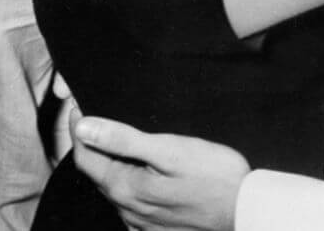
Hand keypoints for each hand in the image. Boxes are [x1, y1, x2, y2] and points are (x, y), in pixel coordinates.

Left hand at [73, 118, 248, 230]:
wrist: (244, 209)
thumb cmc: (212, 174)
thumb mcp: (168, 149)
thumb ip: (123, 139)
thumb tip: (84, 128)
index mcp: (124, 187)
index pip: (85, 157)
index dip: (79, 129)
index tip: (79, 105)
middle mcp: (126, 209)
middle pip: (97, 173)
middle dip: (91, 144)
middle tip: (93, 115)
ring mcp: (140, 222)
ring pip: (113, 188)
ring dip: (108, 163)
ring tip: (114, 138)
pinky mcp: (155, 228)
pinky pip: (129, 203)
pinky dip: (125, 183)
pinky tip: (137, 173)